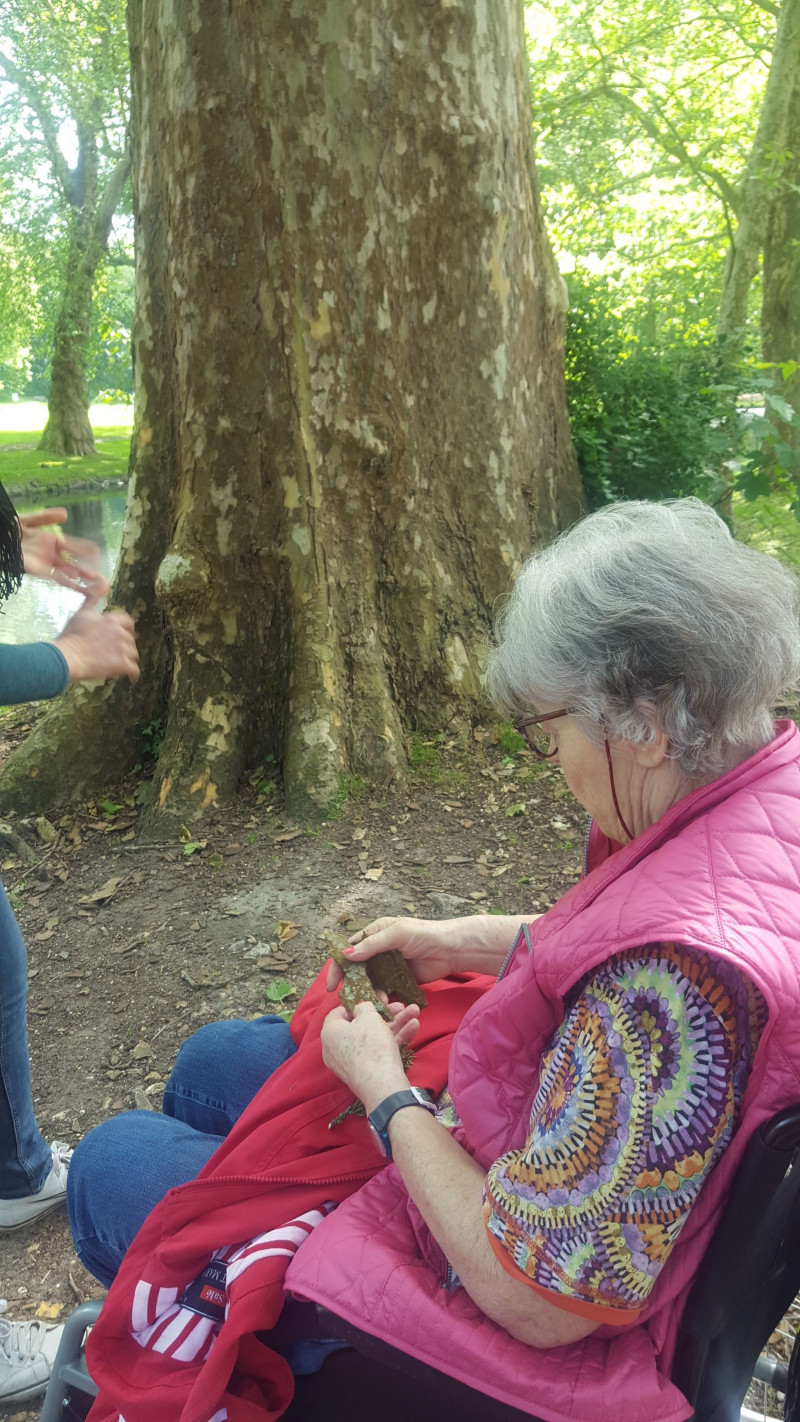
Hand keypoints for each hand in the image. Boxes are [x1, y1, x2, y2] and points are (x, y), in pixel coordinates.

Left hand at [18, 508, 108, 596]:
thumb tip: (65, 514)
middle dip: (87, 573)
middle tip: (104, 581)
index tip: (99, 555)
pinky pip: (52, 576)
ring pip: (65, 574)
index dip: (85, 552)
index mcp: (48, 542)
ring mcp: (41, 562)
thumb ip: (45, 517)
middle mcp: (47, 555)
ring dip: (80, 581)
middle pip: (71, 565)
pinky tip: (77, 586)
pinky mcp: (33, 568)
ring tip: (96, 588)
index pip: (73, 548)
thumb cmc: (7, 529)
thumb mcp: (26, 520)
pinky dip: (65, 581)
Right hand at [55, 589, 139, 683]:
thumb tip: (101, 583)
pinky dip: (133, 674)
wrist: (68, 656)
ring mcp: (123, 649)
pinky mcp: (123, 665)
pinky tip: (130, 677)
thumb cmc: (71, 636)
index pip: (128, 622)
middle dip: (123, 646)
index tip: (122, 635)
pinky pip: (134, 670)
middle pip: (130, 640)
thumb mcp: (82, 613)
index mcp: (112, 620)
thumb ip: (93, 599)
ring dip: (127, 659)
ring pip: (133, 654)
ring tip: (117, 664)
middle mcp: (121, 633)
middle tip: (113, 653)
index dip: (126, 629)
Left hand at [321, 1001, 410, 1112]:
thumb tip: (360, 1008)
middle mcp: (336, 1047)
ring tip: (415, 1012)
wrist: (382, 1087)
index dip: (359, 1002)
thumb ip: (364, 1006)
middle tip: (400, 1005)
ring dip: (395, 1023)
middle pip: (361, 1023)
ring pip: (373, 1036)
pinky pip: (377, 1050)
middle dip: (385, 1012)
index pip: (340, 1011)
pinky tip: (414, 1027)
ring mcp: (350, 1061)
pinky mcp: (365, 1071)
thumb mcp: (369, 1017)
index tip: (376, 998)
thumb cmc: (371, 1046)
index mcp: (330, 1032)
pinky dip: (394, 1039)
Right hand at [325, 916, 460, 994]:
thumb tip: (346, 954)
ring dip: (369, 994)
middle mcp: (378, 951)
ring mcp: (388, 968)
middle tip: (350, 1001)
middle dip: (352, 986)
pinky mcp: (399, 981)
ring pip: (370, 984)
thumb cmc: (425, 934)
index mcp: (374, 935)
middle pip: (357, 971)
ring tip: (375, 1003)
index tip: (332, 985)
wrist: (452, 949)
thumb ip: (372, 944)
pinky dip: (383, 1000)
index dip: (338, 967)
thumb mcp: (397, 933)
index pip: (349, 950)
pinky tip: (387, 1004)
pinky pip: (386, 992)